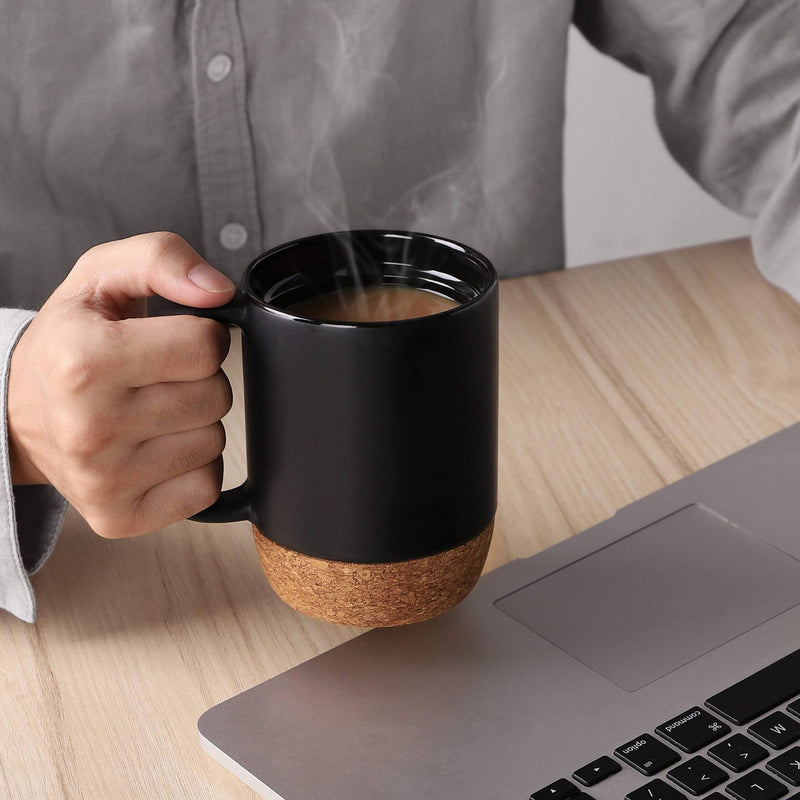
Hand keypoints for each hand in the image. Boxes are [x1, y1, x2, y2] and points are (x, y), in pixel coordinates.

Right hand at [7, 231, 235, 537]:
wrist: (17, 411)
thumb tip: (218, 290)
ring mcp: (103, 480)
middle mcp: (89, 426)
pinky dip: (191, 467)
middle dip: (199, 379)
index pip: (206, 347)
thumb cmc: (68, 342)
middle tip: (156, 377)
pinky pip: (205, 488)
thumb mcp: (102, 277)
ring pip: (215, 443)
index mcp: (84, 361)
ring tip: (149, 411)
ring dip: (194, 423)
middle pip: (215, 397)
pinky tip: (153, 448)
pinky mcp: (119, 516)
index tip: (170, 340)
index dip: (199, 336)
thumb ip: (161, 259)